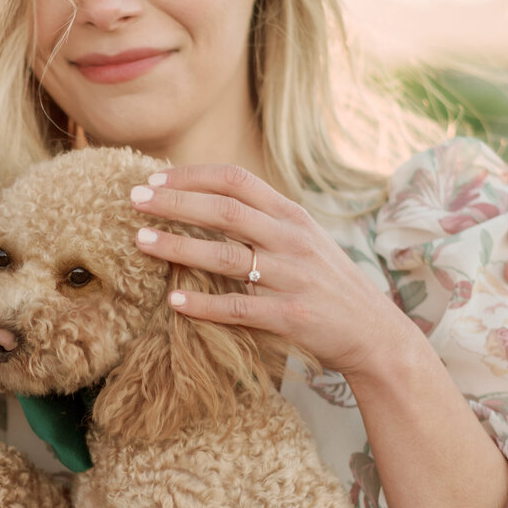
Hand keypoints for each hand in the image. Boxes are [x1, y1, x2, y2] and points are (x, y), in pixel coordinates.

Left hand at [130, 162, 409, 376]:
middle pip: (225, 211)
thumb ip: (264, 221)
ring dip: (180, 247)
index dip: (192, 176)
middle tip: (133, 201)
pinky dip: (205, 304)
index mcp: (292, 216)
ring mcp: (292, 277)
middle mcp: (292, 240)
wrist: (373, 332)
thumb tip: (209, 201)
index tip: (153, 179)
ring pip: (228, 256)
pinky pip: (239, 307)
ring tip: (140, 243)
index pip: (236, 181)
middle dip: (175, 202)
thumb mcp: (304, 240)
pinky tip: (174, 300)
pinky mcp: (290, 316)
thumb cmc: (327, 285)